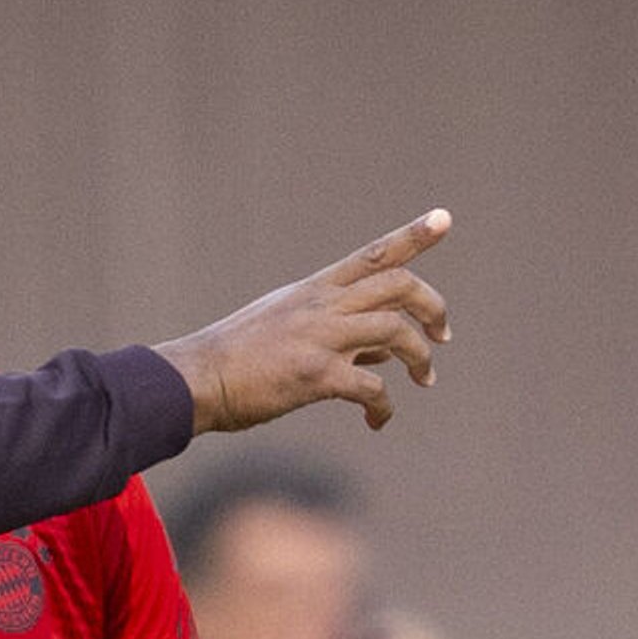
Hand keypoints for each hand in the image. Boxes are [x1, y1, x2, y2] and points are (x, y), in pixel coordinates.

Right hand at [154, 209, 452, 432]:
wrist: (193, 380)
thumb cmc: (235, 359)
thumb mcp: (285, 328)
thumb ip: (338, 332)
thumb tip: (383, 351)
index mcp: (312, 290)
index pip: (371, 254)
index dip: (412, 235)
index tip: (444, 218)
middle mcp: (320, 306)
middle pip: (398, 286)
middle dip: (434, 306)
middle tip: (442, 336)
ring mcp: (319, 338)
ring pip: (396, 332)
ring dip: (422, 357)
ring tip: (426, 380)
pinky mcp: (315, 375)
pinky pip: (373, 387)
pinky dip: (385, 406)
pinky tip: (378, 421)